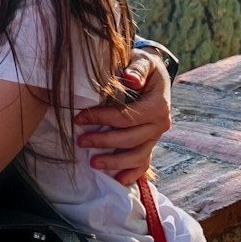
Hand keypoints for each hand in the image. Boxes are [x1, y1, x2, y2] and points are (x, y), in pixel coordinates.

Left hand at [74, 49, 171, 184]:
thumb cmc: (143, 67)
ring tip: (92, 162)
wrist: (153, 74)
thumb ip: (137, 69)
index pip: (127, 117)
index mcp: (158, 105)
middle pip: (130, 139)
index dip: (102, 119)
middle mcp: (161, 124)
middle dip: (103, 141)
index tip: (80, 118)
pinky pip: (144, 162)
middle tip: (80, 140)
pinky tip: (118, 180)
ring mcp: (156, 136)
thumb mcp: (142, 60)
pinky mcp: (151, 142)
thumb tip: (130, 78)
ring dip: (115, 162)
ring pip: (137, 155)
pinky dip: (132, 173)